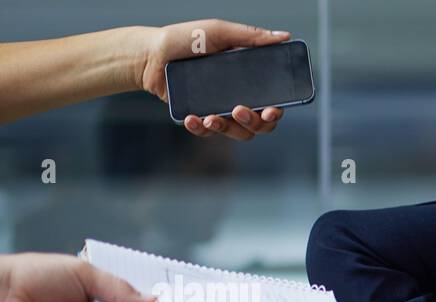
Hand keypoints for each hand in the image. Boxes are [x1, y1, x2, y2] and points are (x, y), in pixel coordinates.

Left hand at [136, 20, 288, 140]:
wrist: (150, 54)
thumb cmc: (185, 39)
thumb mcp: (219, 32)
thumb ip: (251, 36)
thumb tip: (283, 36)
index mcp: (248, 79)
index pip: (272, 102)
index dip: (275, 111)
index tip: (270, 111)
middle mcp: (238, 97)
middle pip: (260, 124)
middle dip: (254, 122)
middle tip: (239, 110)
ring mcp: (220, 109)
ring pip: (238, 133)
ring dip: (228, 128)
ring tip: (211, 117)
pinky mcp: (201, 118)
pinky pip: (209, 133)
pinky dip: (202, 129)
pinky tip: (193, 119)